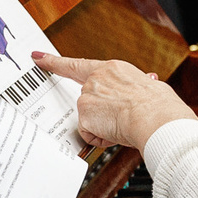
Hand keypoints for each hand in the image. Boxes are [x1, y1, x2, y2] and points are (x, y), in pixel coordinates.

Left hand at [31, 52, 195, 149]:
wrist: (156, 118)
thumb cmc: (160, 106)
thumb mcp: (149, 87)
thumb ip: (135, 88)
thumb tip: (143, 88)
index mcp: (113, 68)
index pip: (77, 65)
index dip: (54, 62)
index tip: (37, 58)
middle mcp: (96, 79)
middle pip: (87, 102)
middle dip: (100, 115)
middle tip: (123, 118)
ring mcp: (88, 96)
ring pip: (90, 119)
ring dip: (105, 127)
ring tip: (125, 124)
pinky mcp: (84, 114)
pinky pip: (90, 134)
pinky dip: (102, 138)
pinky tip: (116, 132)